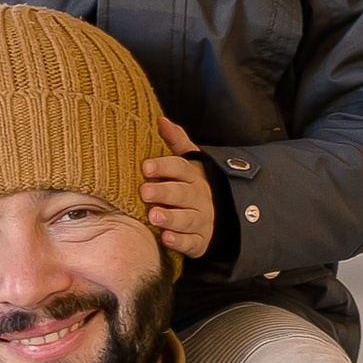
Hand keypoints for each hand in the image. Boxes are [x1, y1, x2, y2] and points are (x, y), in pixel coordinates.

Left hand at [141, 114, 215, 261]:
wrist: (218, 218)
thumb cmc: (192, 187)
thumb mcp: (189, 162)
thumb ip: (176, 141)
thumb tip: (160, 119)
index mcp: (195, 177)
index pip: (181, 168)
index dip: (164, 166)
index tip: (145, 166)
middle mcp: (200, 198)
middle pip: (183, 194)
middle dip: (164, 192)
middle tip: (144, 192)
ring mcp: (202, 221)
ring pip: (188, 219)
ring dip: (171, 218)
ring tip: (153, 216)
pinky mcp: (200, 242)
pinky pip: (192, 243)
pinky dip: (180, 241)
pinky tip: (166, 238)